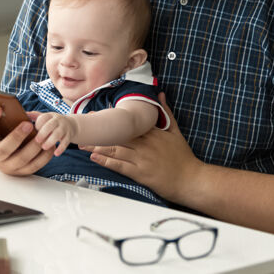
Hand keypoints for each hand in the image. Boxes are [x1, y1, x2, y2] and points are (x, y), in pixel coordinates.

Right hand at [0, 102, 53, 175]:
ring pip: (22, 159)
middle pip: (4, 150)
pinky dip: (44, 156)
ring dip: (34, 147)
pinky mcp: (20, 172)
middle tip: (28, 124)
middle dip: (16, 137)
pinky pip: (34, 166)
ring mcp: (7, 166)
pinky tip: (50, 145)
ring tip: (42, 134)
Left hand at [34, 112, 77, 155]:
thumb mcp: (45, 117)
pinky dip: (61, 148)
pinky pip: (66, 142)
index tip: (31, 130)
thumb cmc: (52, 123)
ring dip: (51, 141)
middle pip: (51, 125)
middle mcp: (58, 120)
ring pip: (58, 134)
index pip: (43, 118)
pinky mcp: (69, 136)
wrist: (71, 125)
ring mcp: (64, 128)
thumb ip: (33, 116)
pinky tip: (55, 154)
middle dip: (43, 133)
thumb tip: (21, 114)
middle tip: (37, 140)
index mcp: (49, 116)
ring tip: (44, 147)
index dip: (37, 124)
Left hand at [80, 93, 202, 201]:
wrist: (191, 179)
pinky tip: (94, 157)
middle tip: (84, 128)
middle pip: (117, 135)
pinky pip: (120, 165)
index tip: (97, 116)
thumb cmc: (183, 156)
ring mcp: (142, 158)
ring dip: (97, 146)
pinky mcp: (140, 173)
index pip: (127, 124)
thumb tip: (160, 94)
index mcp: (152, 133)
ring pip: (115, 149)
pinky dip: (106, 161)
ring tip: (82, 143)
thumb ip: (166, 112)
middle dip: (100, 132)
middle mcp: (145, 143)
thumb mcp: (175, 131)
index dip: (110, 120)